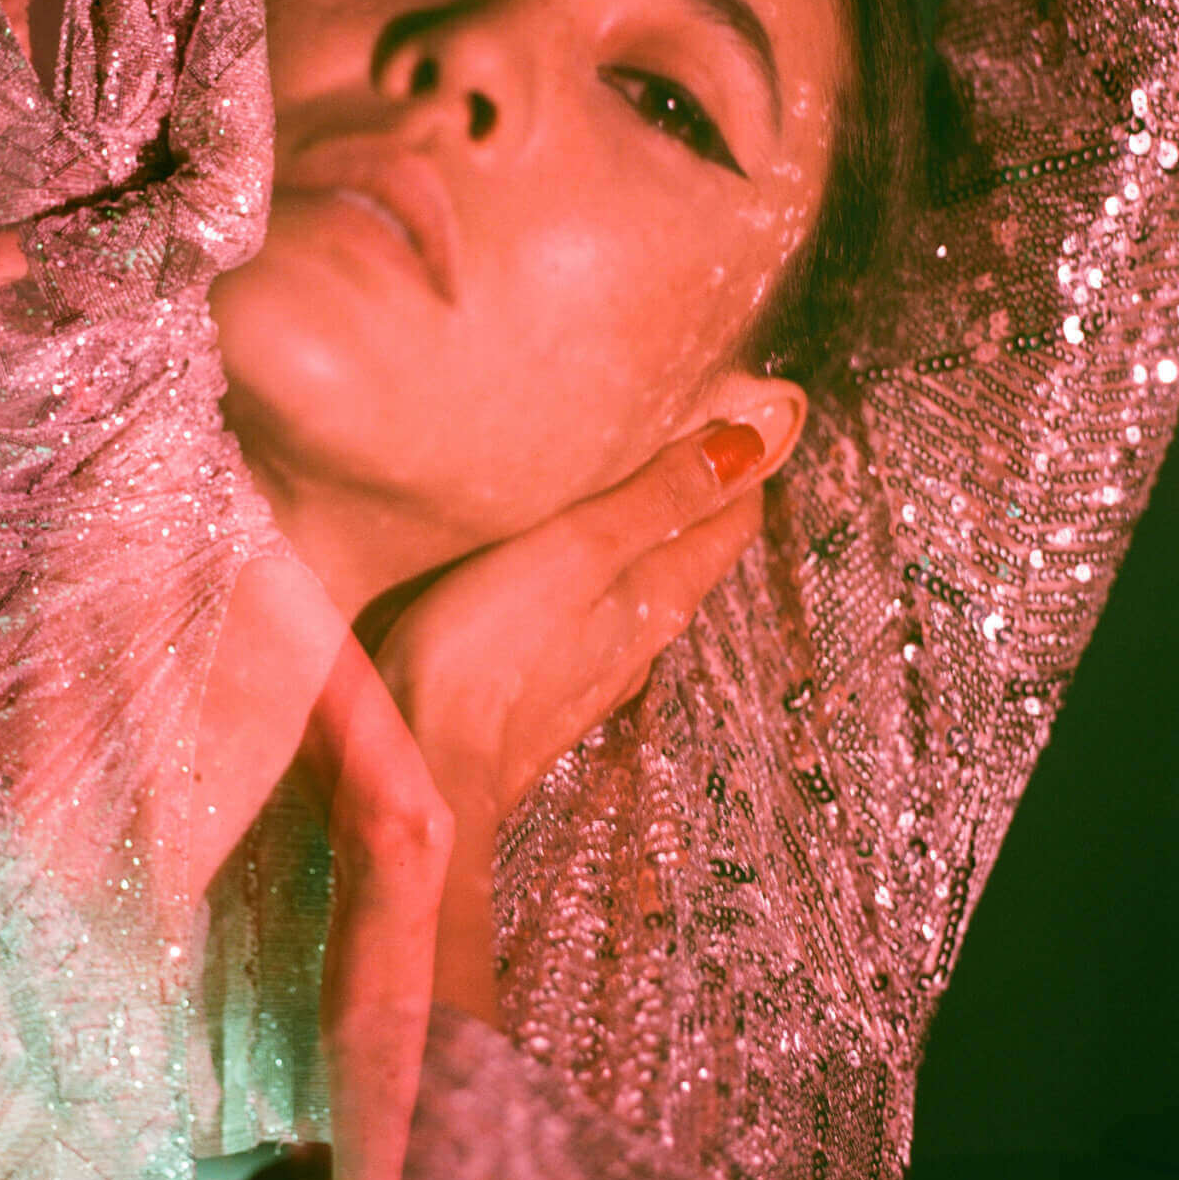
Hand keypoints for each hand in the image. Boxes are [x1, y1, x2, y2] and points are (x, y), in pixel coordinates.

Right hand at [372, 423, 767, 838]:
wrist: (428, 771)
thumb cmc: (492, 651)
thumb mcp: (581, 549)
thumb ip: (658, 496)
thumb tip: (750, 444)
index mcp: (663, 595)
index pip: (732, 520)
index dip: (743, 463)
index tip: (740, 408)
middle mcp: (644, 638)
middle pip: (692, 552)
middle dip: (696, 492)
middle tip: (687, 429)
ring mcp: (596, 671)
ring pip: (643, 587)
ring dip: (644, 534)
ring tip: (622, 484)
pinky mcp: (547, 692)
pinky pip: (594, 618)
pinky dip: (598, 576)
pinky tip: (566, 568)